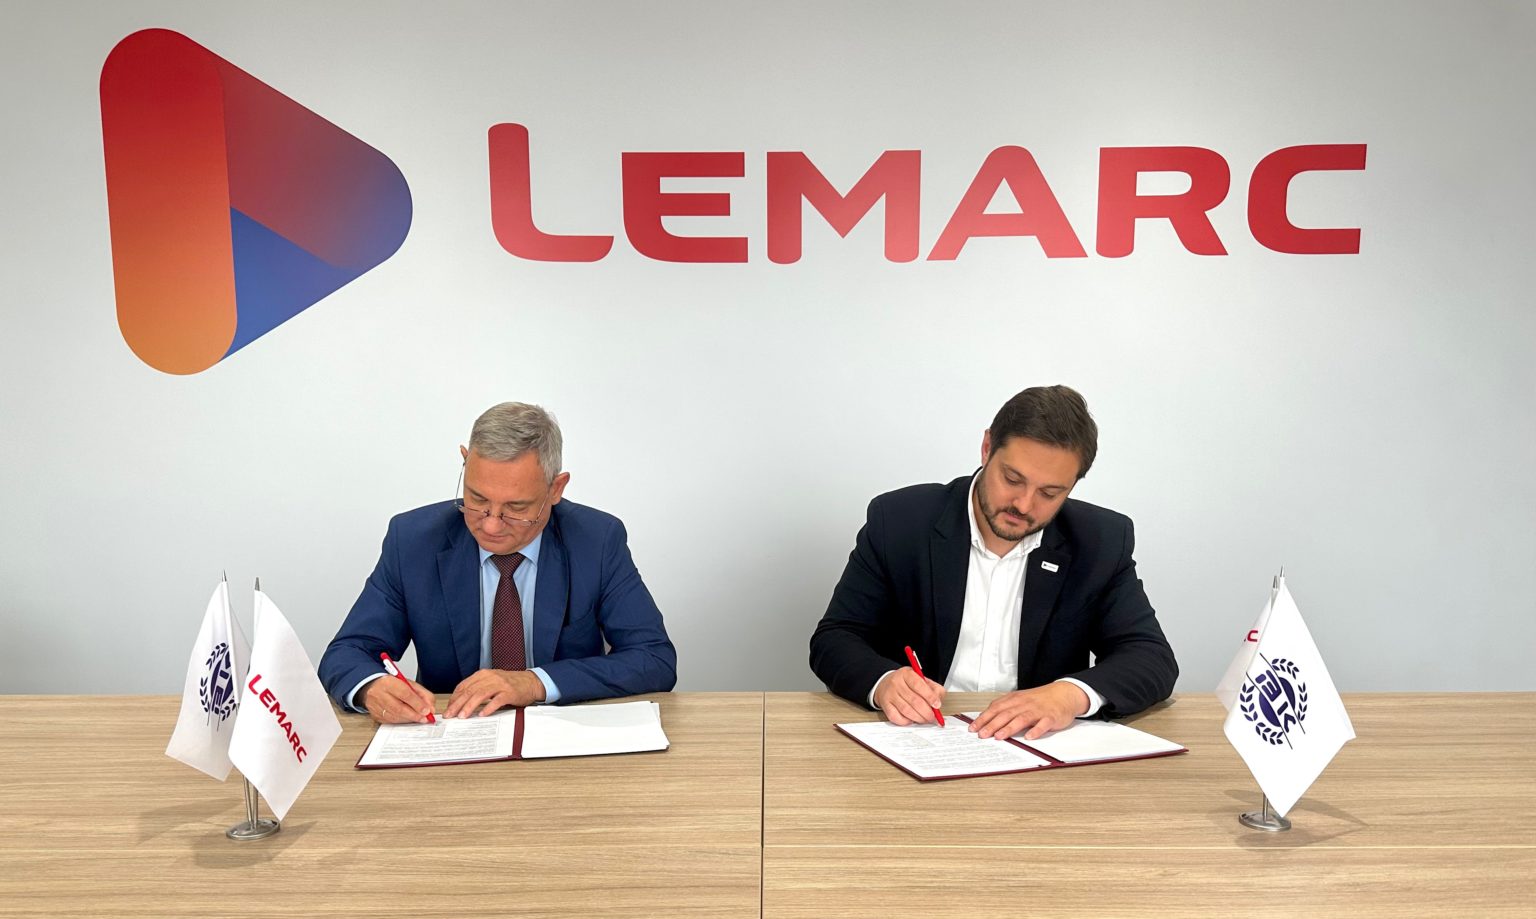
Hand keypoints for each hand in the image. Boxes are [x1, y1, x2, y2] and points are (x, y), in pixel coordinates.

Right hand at [362, 674, 435, 724]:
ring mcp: (375, 706)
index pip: (405, 694)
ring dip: (409, 719)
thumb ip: (422, 694)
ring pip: (395, 716)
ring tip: (419, 719)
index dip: (417, 704)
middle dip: (415, 715)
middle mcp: (379, 694)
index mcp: (388, 682)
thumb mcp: (409, 684)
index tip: (427, 710)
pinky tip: (409, 719)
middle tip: (425, 718)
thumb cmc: (393, 685)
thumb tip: (431, 708)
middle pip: (399, 708)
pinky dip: (402, 721)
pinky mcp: (375, 715)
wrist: (373, 687)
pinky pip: (391, 721)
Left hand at [444, 669, 545, 717]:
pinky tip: (482, 714)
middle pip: (470, 691)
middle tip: (450, 715)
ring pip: (480, 695)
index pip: (464, 686)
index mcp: (483, 674)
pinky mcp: (509, 692)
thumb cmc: (509, 684)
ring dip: (469, 706)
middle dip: (457, 704)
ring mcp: (500, 684)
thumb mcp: (491, 682)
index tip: (448, 708)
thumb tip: (461, 702)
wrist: (530, 682)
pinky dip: (488, 708)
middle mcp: (490, 677)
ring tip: (462, 716)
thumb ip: (478, 689)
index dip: (454, 698)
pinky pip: (497, 700)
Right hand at [873, 667, 945, 725]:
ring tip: (925, 719)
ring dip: (919, 718)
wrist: (886, 684)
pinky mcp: (885, 705)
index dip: (930, 696)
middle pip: (914, 700)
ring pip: (906, 710)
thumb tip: (938, 700)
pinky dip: (906, 721)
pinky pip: (896, 717)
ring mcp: (889, 694)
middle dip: (927, 712)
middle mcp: (896, 683)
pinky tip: (911, 719)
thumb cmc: (906, 683)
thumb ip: (933, 688)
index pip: (919, 685)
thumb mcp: (920, 679)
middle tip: (933, 717)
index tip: (937, 705)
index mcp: (907, 674)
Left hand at [968, 682, 1088, 739]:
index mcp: (1015, 699)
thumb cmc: (1040, 699)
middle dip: (992, 725)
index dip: (983, 718)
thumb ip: (1005, 708)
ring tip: (999, 737)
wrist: (1064, 694)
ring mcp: (1038, 711)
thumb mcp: (1020, 699)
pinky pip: (1043, 724)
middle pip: (1006, 714)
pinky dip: (1036, 731)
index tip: (973, 728)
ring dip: (1009, 728)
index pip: (995, 708)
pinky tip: (1029, 737)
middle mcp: (1025, 704)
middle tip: (982, 735)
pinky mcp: (1051, 717)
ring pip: (1021, 719)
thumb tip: (987, 719)